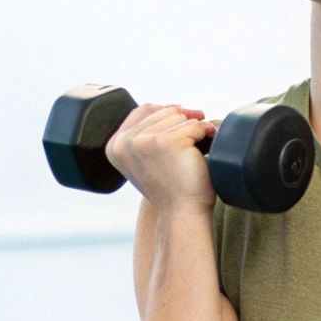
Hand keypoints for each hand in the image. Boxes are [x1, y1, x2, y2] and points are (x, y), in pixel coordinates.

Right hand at [104, 102, 218, 211]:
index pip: (143, 110)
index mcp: (115, 146)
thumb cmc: (172, 188)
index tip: (185, 117)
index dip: (167, 110)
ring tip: (195, 152)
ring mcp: (144, 141)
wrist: (181, 213)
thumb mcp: (150, 159)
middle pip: (164, 110)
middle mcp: (125, 142)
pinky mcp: (167, 142)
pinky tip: (202, 154)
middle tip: (194, 142)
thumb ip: (149, 134)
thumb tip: (176, 107)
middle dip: (184, 122)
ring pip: (180, 117)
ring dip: (195, 130)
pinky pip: (195, 125)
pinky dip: (205, 136)